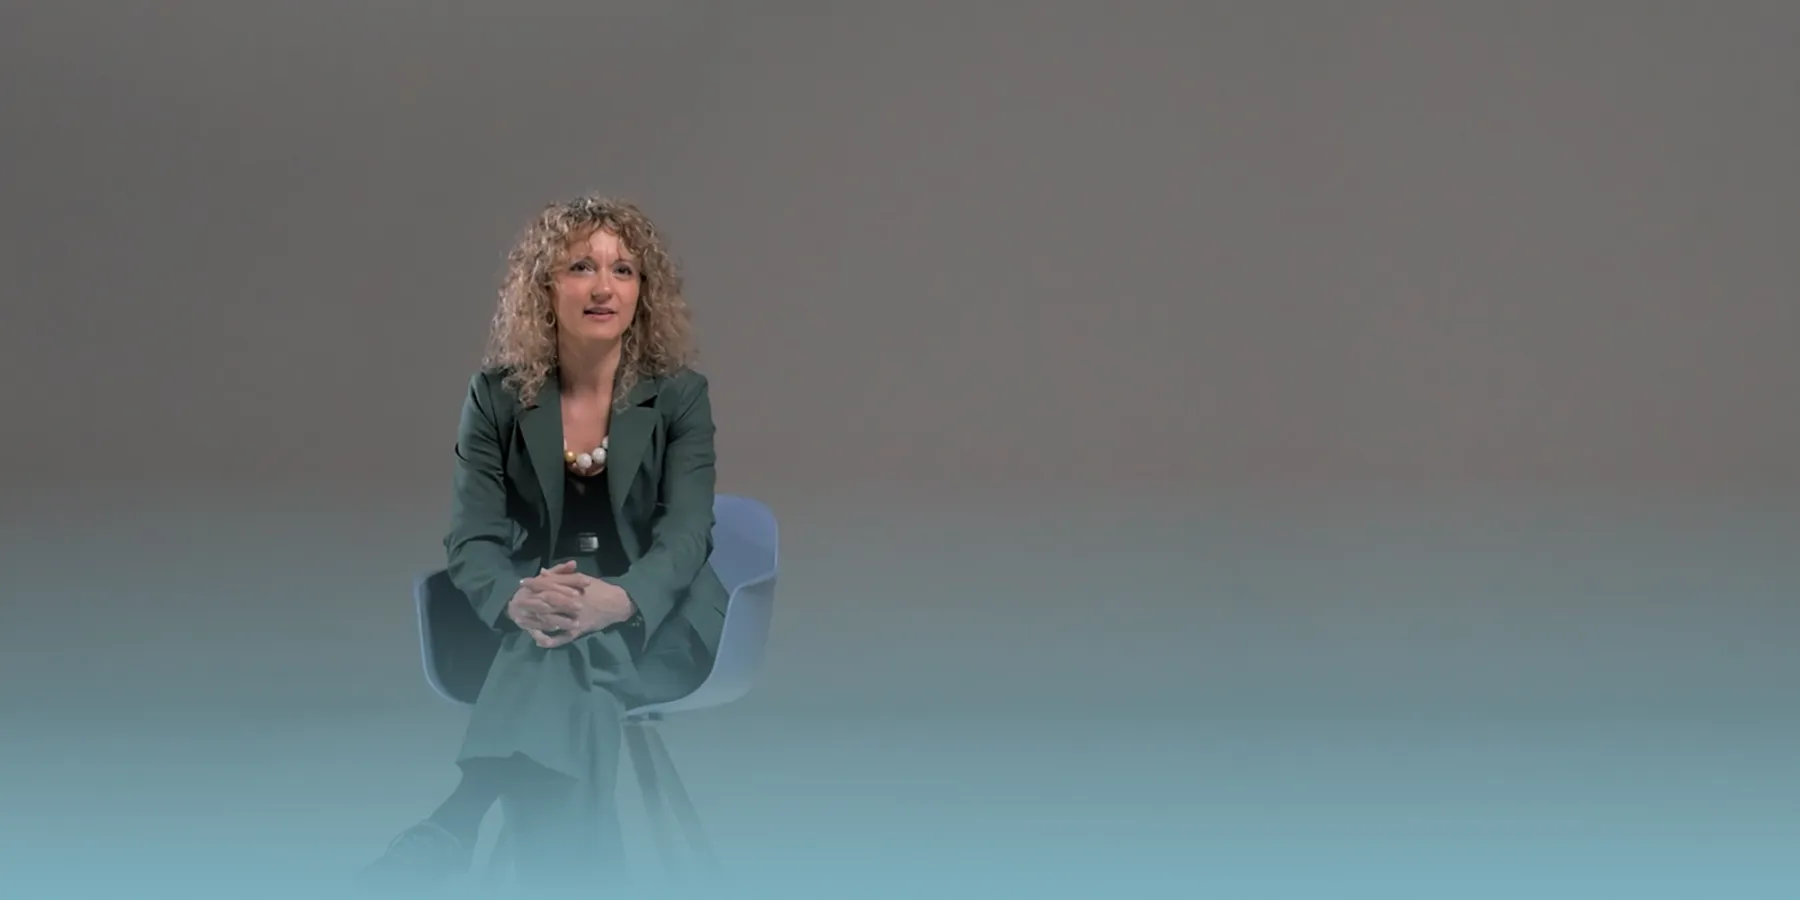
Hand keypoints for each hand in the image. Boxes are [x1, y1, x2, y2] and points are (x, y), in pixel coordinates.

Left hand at [515, 561, 637, 648]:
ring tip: (521, 620)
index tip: (521, 583)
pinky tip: (538, 641)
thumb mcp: (581, 578)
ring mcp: (572, 619)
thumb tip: (542, 572)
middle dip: (529, 602)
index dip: (533, 584)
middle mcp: (569, 604)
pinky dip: (549, 640)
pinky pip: (560, 638)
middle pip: (545, 603)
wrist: (616, 604)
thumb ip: (562, 576)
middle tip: (516, 602)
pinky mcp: (577, 631)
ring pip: (549, 621)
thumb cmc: (599, 589)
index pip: (547, 585)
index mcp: (570, 589)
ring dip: (534, 621)